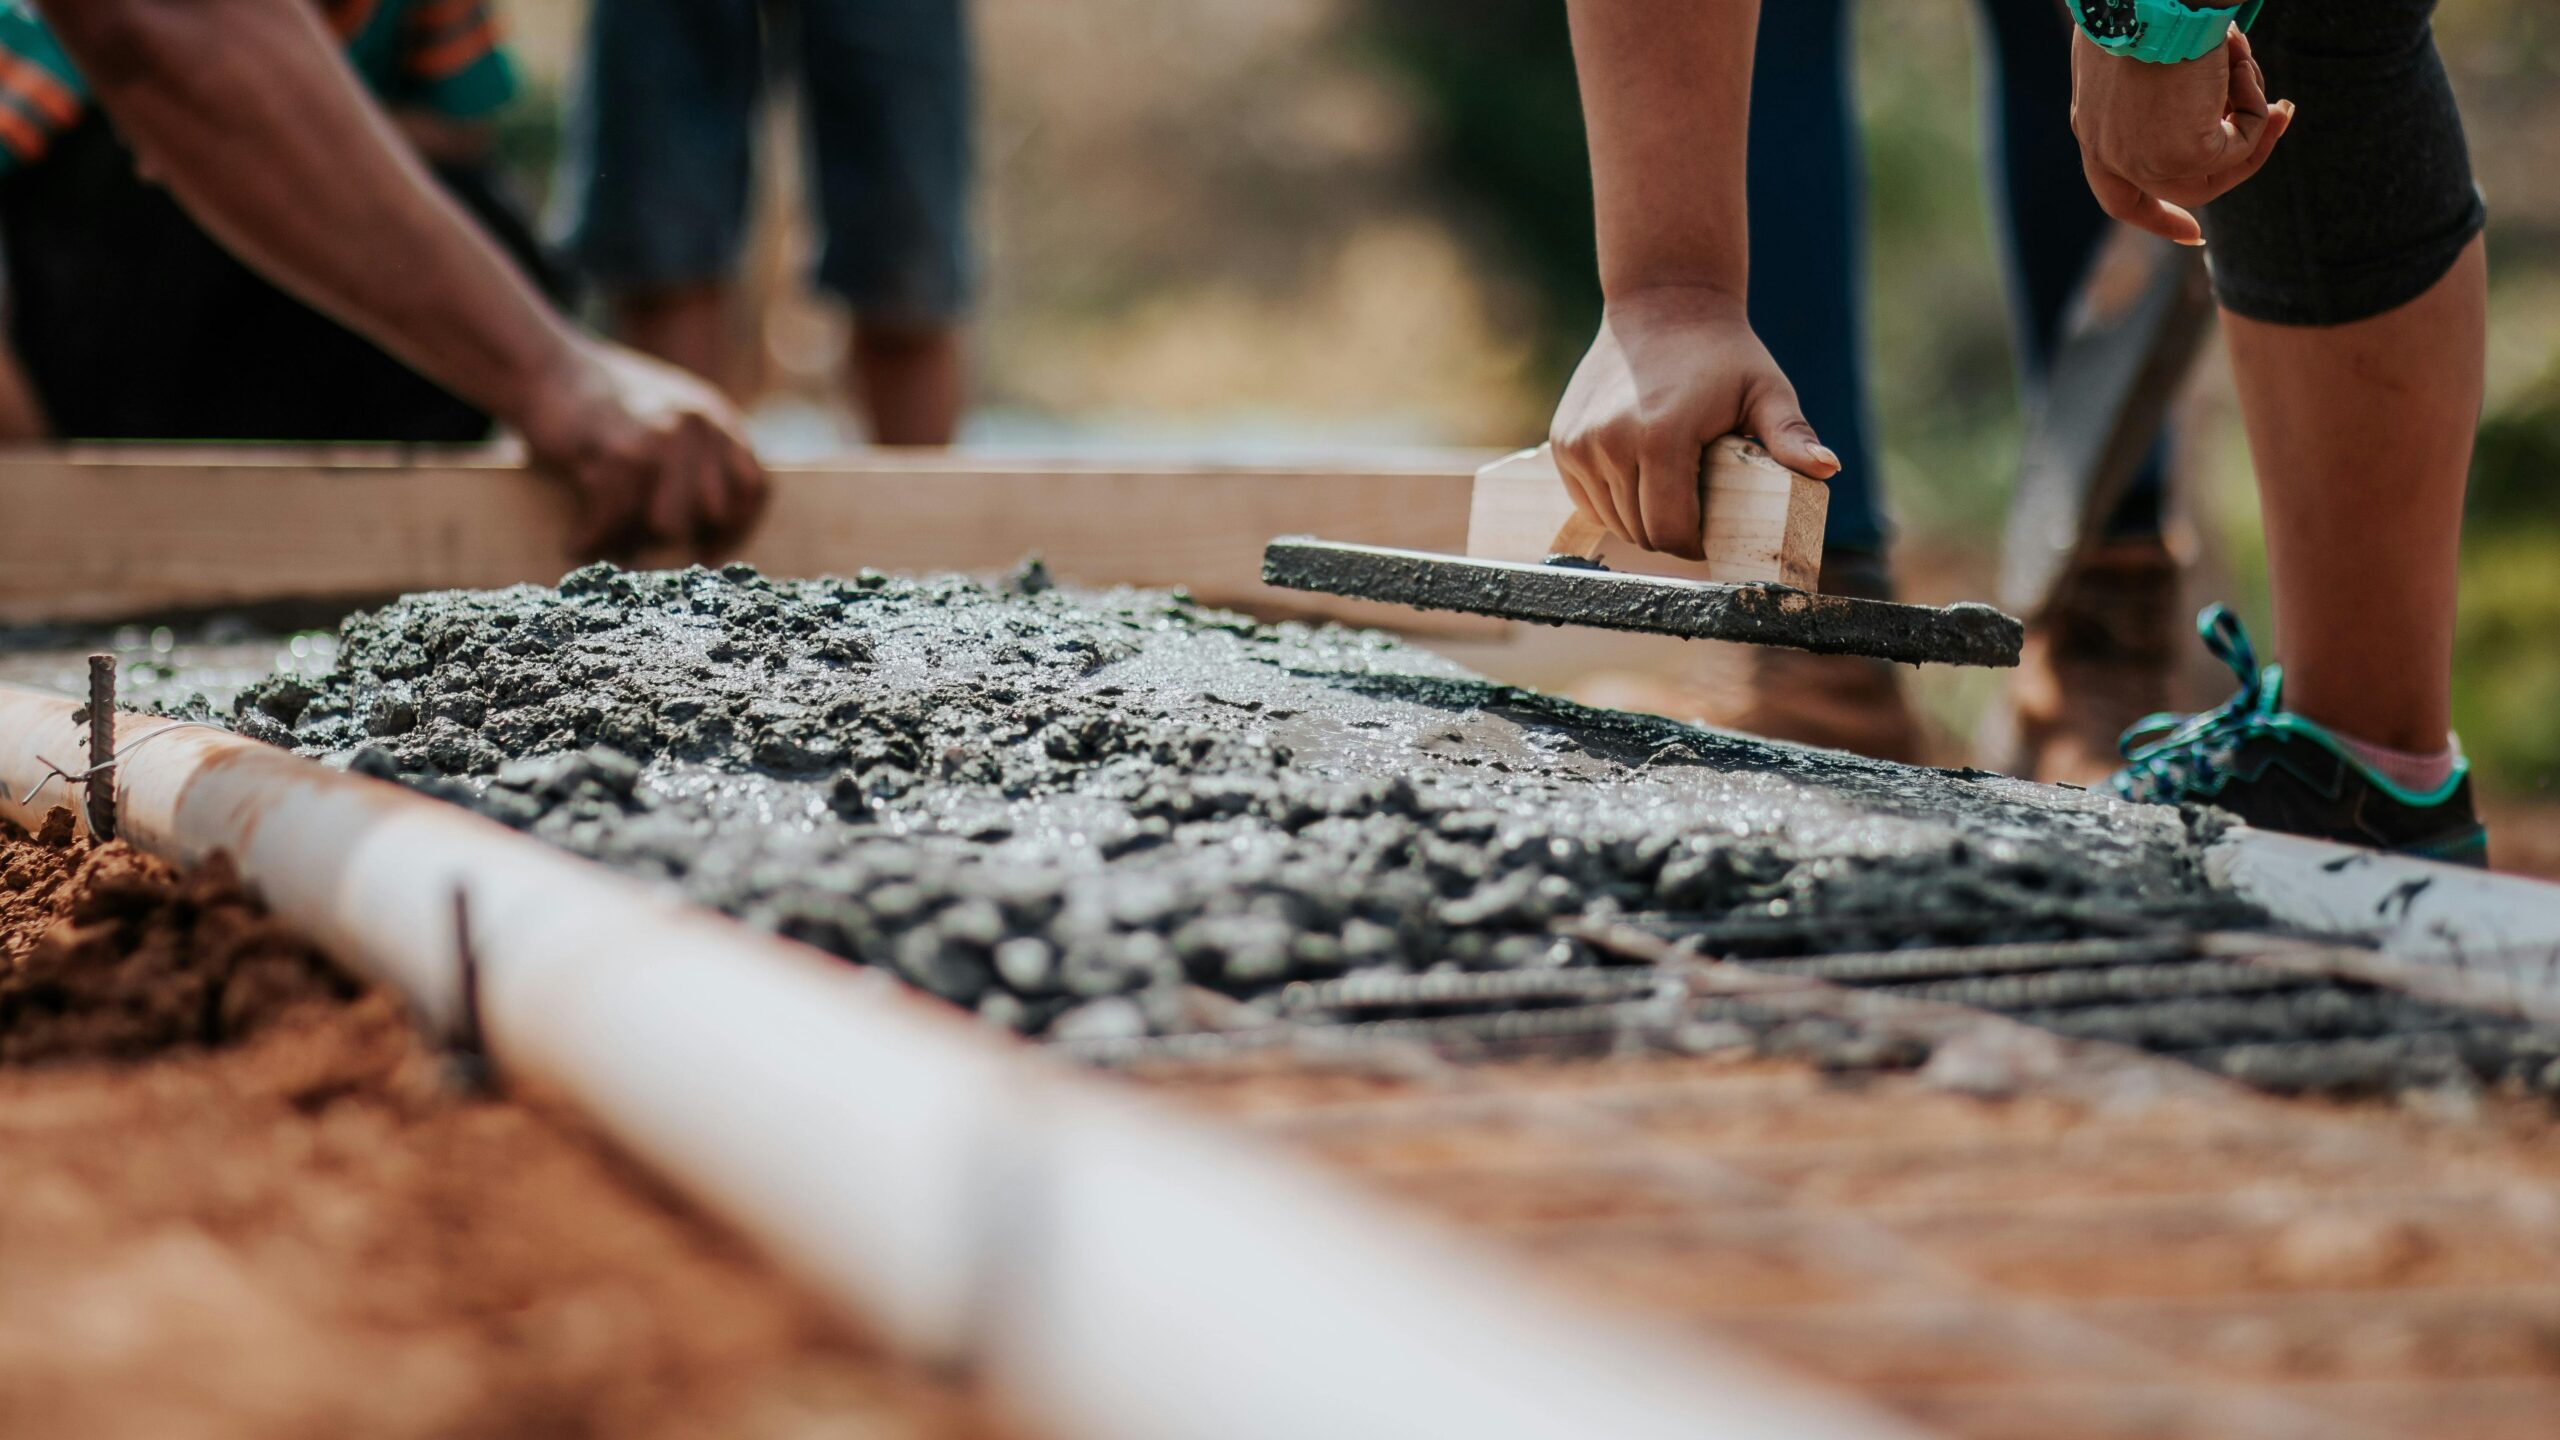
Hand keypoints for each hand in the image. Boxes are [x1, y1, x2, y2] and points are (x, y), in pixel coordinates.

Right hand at [514, 337, 771, 559]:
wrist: (544, 364)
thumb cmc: (600, 400)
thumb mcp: (669, 411)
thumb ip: (699, 453)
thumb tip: (710, 525)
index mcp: (716, 417)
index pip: (754, 488)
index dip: (736, 528)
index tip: (709, 551)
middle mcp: (698, 425)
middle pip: (710, 514)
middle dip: (676, 538)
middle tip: (639, 545)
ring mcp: (661, 437)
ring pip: (667, 525)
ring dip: (632, 541)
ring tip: (606, 541)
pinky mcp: (618, 452)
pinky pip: (616, 520)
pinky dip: (592, 538)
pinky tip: (577, 541)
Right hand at [1548, 288, 1836, 559]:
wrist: (1662, 304)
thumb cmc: (1723, 354)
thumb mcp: (1765, 391)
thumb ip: (1790, 435)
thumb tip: (1827, 468)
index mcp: (1661, 438)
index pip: (1671, 531)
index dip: (1695, 544)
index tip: (1712, 533)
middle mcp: (1610, 443)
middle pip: (1641, 531)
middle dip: (1670, 534)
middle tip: (1696, 512)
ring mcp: (1580, 444)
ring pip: (1612, 520)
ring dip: (1640, 519)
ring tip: (1669, 491)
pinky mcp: (1563, 443)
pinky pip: (1588, 500)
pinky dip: (1612, 502)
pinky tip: (1637, 478)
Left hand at [2071, 25, 2294, 245]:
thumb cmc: (2141, 5)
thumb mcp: (2132, 51)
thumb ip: (2148, 89)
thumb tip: (2187, 95)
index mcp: (2093, 130)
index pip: (2118, 195)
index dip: (2156, 216)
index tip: (2193, 235)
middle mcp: (2111, 154)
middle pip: (2181, 187)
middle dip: (2239, 158)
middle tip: (2279, 115)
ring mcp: (2144, 161)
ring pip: (2217, 169)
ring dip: (2250, 117)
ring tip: (2252, 66)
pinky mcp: (2182, 155)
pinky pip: (2240, 147)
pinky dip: (2253, 105)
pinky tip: (2240, 61)